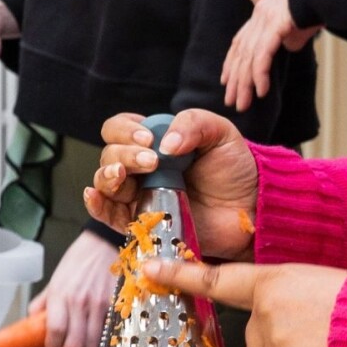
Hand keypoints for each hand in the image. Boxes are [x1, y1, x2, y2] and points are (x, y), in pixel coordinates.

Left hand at [28, 229, 120, 346]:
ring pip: (94, 344)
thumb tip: (33, 320)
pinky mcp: (117, 306)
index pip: (55, 332)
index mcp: (61, 295)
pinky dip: (102, 345)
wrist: (105, 243)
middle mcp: (80, 302)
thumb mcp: (55, 279)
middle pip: (75, 344)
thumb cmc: (79, 260)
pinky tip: (95, 345)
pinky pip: (109, 334)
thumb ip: (43, 302)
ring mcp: (101, 305)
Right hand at [89, 110, 259, 260]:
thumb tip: (164, 144)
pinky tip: (95, 195)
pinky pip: (109, 216)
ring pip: (105, 183)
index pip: (119, 129)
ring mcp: (139, 195)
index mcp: (153, 142)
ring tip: (123, 176)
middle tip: (152, 161)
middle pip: (109, 155)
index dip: (125, 131)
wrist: (251, 209)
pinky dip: (96, 205)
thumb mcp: (220, 134)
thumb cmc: (234, 169)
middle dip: (124, 155)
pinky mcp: (142, 222)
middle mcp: (140, 168)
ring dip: (108, 176)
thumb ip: (192, 124)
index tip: (148, 139)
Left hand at [142, 257, 344, 346]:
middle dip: (279, 338)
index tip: (150, 270)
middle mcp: (266, 319)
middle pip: (256, 336)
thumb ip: (287, 298)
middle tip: (319, 329)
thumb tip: (284, 321)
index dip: (181, 276)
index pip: (217, 280)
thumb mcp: (319, 282)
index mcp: (273, 285)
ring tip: (335, 346)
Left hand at [221, 0, 318, 111]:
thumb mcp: (298, 24)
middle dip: (234, 79)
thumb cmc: (316, 3)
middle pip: (240, 53)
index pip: (240, 42)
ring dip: (244, 84)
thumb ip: (288, 36)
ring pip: (248, 58)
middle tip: (230, 100)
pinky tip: (260, 91)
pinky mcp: (275, 26)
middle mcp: (259, 17)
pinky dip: (260, 74)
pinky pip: (262, 55)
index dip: (231, 62)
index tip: (225, 80)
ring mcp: (265, 20)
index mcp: (261, 14)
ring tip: (242, 104)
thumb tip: (287, 47)